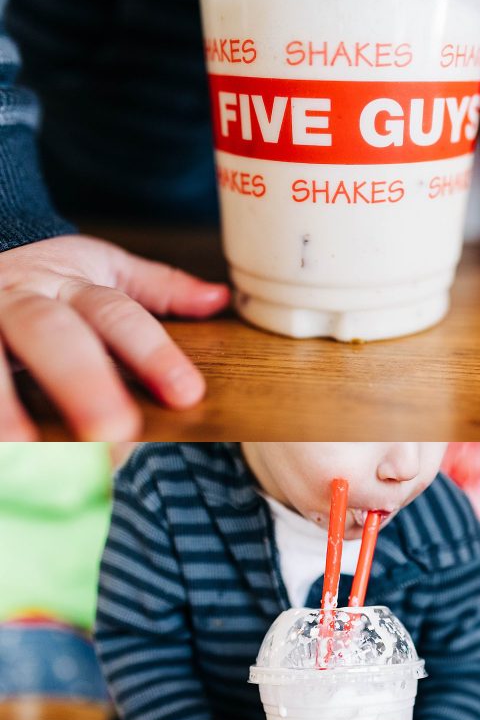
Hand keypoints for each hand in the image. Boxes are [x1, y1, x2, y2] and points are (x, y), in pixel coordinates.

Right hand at [0, 234, 229, 440]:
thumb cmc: (45, 275)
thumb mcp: (101, 265)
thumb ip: (157, 287)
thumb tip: (218, 298)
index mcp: (68, 283)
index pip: (116, 315)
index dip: (152, 353)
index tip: (186, 394)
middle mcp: (19, 300)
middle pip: (53, 336)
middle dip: (82, 382)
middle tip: (112, 430)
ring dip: (5, 409)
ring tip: (22, 454)